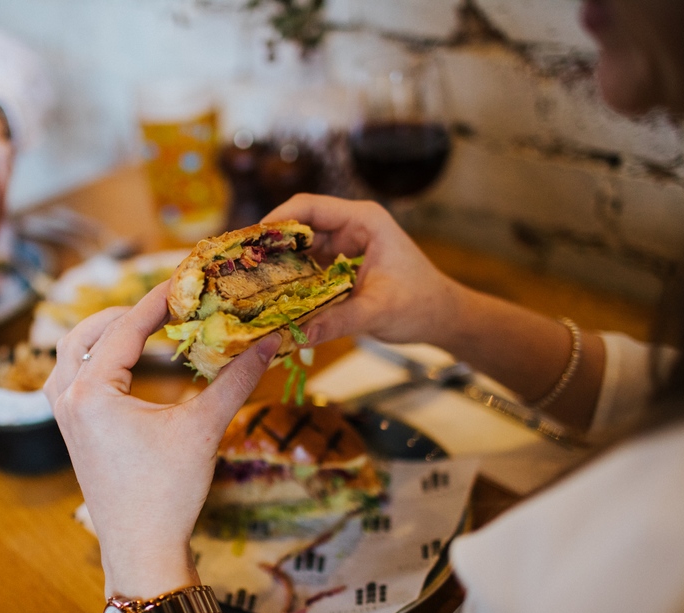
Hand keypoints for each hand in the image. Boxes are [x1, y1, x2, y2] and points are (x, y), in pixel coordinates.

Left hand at [44, 283, 280, 597]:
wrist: (140, 549)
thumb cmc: (167, 492)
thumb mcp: (203, 429)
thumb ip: (236, 380)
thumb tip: (271, 341)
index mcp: (92, 391)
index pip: (125, 328)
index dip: (157, 300)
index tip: (185, 279)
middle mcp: (68, 397)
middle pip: (85, 333)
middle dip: (123, 313)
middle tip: (164, 303)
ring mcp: (64, 416)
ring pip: (69, 354)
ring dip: (101, 334)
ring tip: (140, 325)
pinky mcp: (71, 432)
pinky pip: (69, 378)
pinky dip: (91, 359)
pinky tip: (124, 365)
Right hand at [263, 194, 469, 349]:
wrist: (442, 317)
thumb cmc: (420, 305)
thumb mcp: (377, 311)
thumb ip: (337, 320)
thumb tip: (299, 334)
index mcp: (363, 221)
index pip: (310, 206)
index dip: (278, 219)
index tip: (251, 239)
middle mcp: (352, 227)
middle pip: (301, 225)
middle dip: (272, 243)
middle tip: (241, 262)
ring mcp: (347, 244)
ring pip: (302, 247)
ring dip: (280, 262)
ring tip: (249, 277)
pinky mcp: (343, 264)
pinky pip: (310, 265)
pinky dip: (293, 277)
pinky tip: (273, 292)